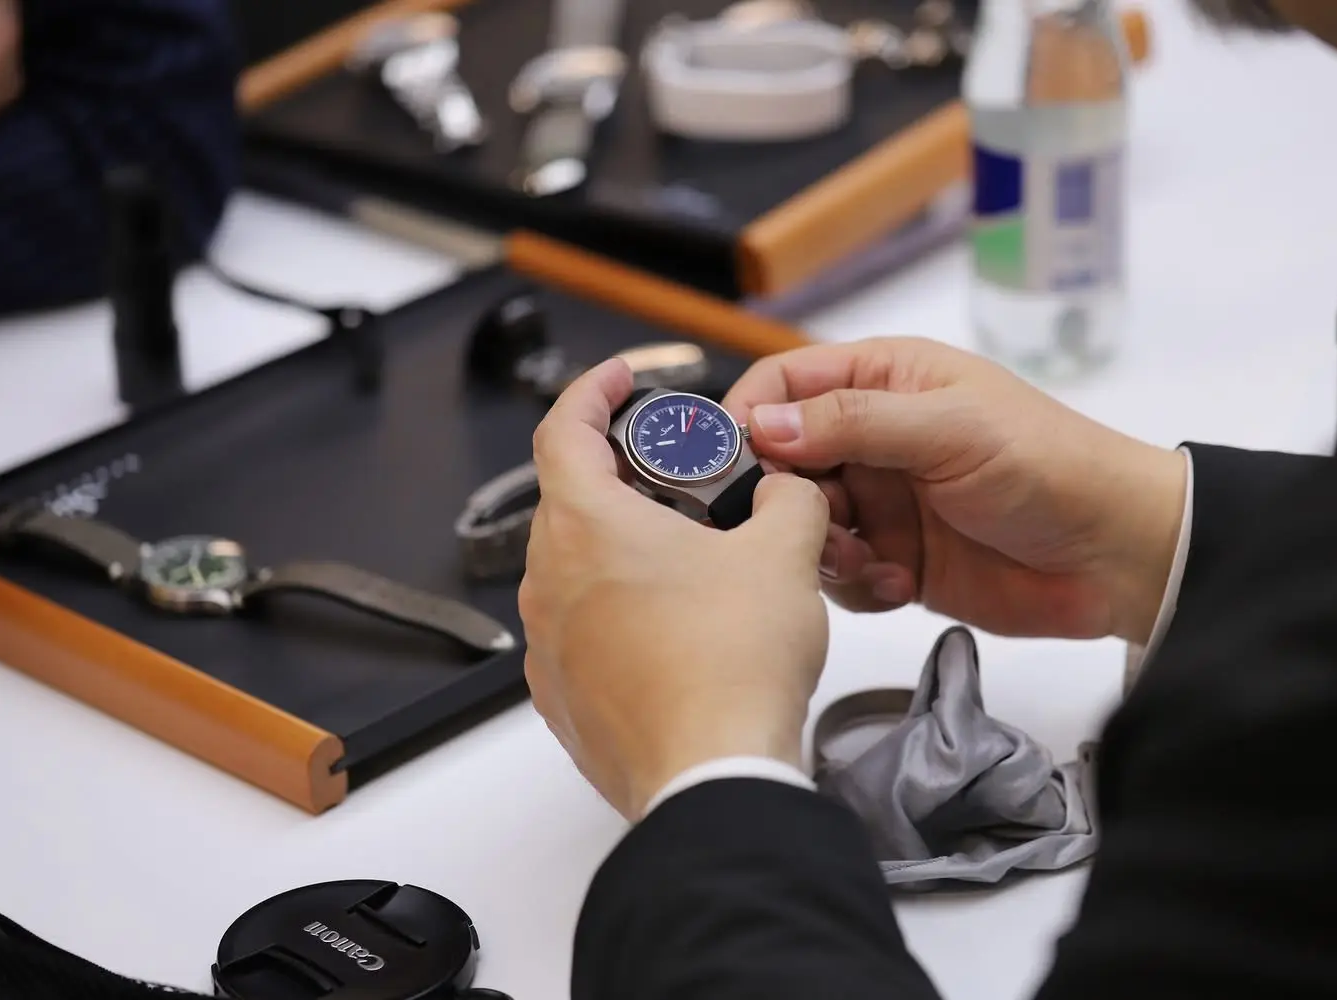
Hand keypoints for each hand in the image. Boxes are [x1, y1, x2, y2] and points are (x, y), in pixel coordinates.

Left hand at [520, 358, 830, 820]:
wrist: (713, 775)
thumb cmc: (731, 667)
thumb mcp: (783, 554)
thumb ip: (788, 499)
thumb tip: (785, 493)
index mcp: (586, 525)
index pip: (562, 427)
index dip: (593, 390)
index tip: (621, 381)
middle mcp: (550, 580)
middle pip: (571, 501)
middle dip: (625, 480)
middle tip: (683, 483)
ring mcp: (548, 644)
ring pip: (577, 571)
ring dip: (624, 554)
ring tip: (691, 565)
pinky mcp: (562, 696)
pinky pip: (582, 633)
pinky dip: (618, 616)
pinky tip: (675, 632)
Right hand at [723, 338, 1187, 644]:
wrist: (1116, 556)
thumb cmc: (1048, 466)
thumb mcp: (947, 430)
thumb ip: (851, 424)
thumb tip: (761, 423)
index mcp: (885, 381)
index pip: (785, 383)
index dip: (747, 416)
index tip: (725, 461)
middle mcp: (874, 438)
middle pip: (782, 460)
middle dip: (783, 498)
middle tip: (803, 526)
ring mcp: (883, 501)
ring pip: (804, 523)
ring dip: (822, 548)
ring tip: (869, 560)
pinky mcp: (895, 559)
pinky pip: (840, 574)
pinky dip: (857, 584)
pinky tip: (899, 584)